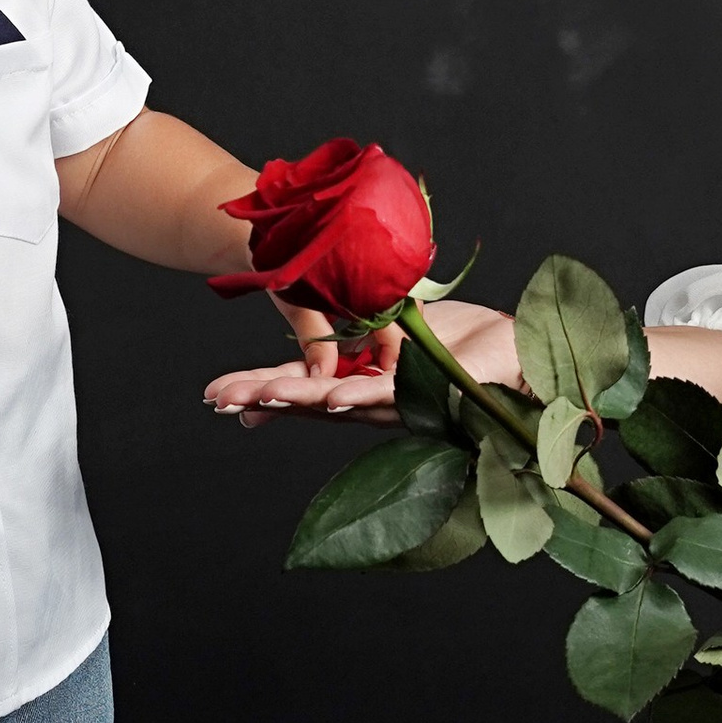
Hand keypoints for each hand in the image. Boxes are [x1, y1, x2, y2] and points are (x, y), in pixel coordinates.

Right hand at [206, 301, 519, 428]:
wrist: (507, 346)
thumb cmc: (450, 338)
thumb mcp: (385, 322)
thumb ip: (350, 329)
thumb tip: (307, 341)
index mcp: (355, 376)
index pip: (295, 384)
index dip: (256, 388)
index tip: (214, 396)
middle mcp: (369, 396)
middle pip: (306, 397)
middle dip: (261, 395)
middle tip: (218, 400)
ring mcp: (397, 398)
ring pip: (339, 399)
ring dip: (301, 398)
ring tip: (263, 398)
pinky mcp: (430, 391)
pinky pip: (391, 392)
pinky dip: (362, 393)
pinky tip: (336, 398)